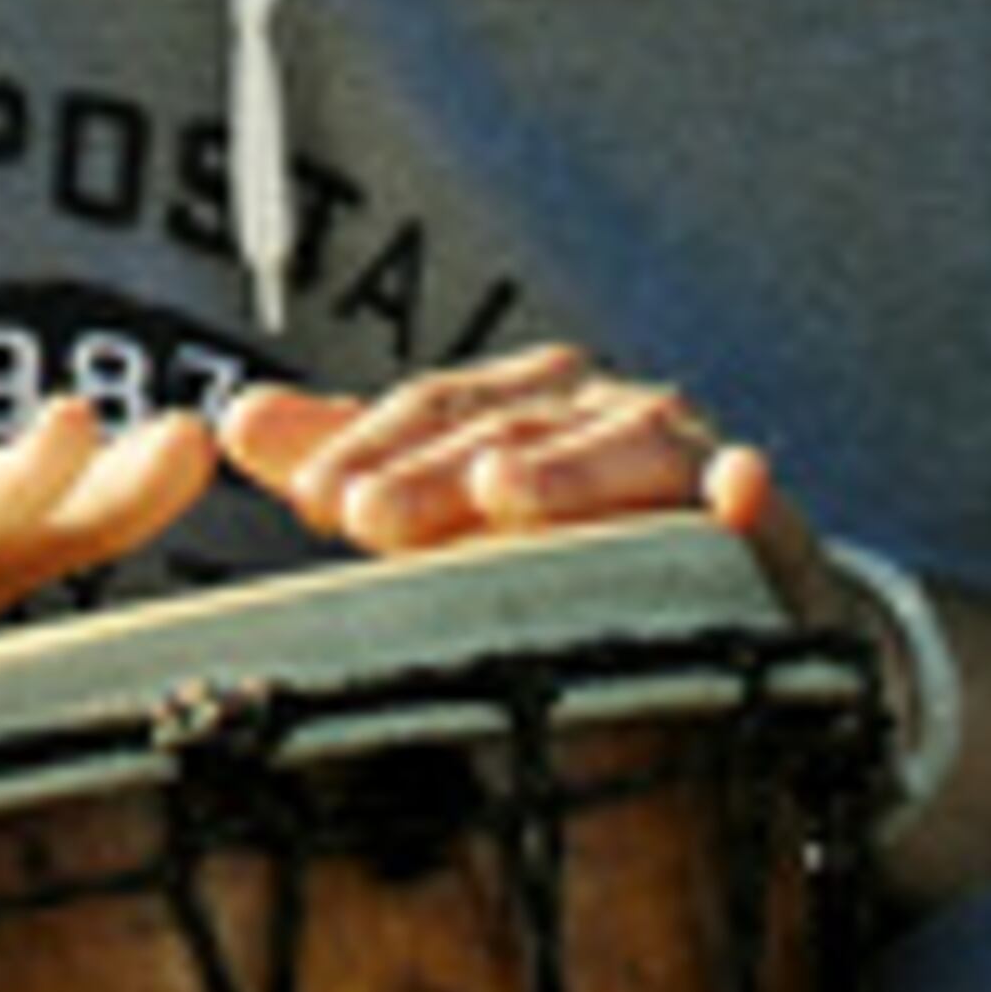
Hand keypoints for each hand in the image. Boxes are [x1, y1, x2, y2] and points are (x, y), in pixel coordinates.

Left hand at [221, 344, 835, 615]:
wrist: (722, 588)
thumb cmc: (560, 538)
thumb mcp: (450, 503)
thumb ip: (355, 460)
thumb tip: (231, 419)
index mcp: (523, 403)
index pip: (434, 412)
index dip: (369, 446)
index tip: (311, 496)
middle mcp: (599, 411)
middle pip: (510, 433)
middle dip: (435, 474)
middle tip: (365, 515)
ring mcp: (684, 459)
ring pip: (623, 455)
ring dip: (568, 471)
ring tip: (506, 492)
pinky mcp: (759, 519)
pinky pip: (757, 502)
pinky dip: (748, 490)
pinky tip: (736, 488)